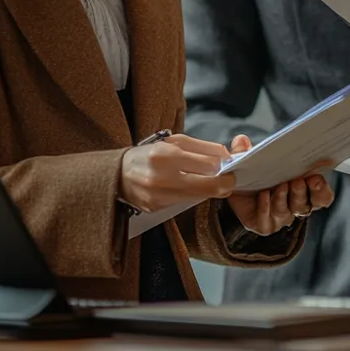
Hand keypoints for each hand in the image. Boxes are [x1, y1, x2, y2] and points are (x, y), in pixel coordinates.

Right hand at [119, 134, 234, 212]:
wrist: (118, 174)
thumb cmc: (150, 154)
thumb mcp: (175, 141)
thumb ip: (203, 148)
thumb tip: (227, 155)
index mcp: (166, 155)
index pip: (209, 165)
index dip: (225, 166)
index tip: (230, 166)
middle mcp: (161, 177)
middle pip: (208, 187)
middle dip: (224, 183)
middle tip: (228, 179)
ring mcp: (158, 196)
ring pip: (198, 196)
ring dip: (208, 189)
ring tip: (206, 180)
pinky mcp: (156, 209)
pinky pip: (184, 203)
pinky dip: (191, 195)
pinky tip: (187, 187)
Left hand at [224, 135, 335, 236]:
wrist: (236, 191)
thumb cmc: (254, 173)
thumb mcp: (254, 158)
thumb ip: (248, 150)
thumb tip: (241, 140)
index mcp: (303, 189)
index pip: (321, 196)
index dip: (321, 189)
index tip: (316, 177)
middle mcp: (294, 206)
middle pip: (306, 205)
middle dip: (301, 193)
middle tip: (297, 181)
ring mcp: (280, 217)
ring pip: (287, 213)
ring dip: (284, 199)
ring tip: (280, 186)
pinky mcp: (264, 225)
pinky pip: (267, 221)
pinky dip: (266, 207)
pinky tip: (263, 195)